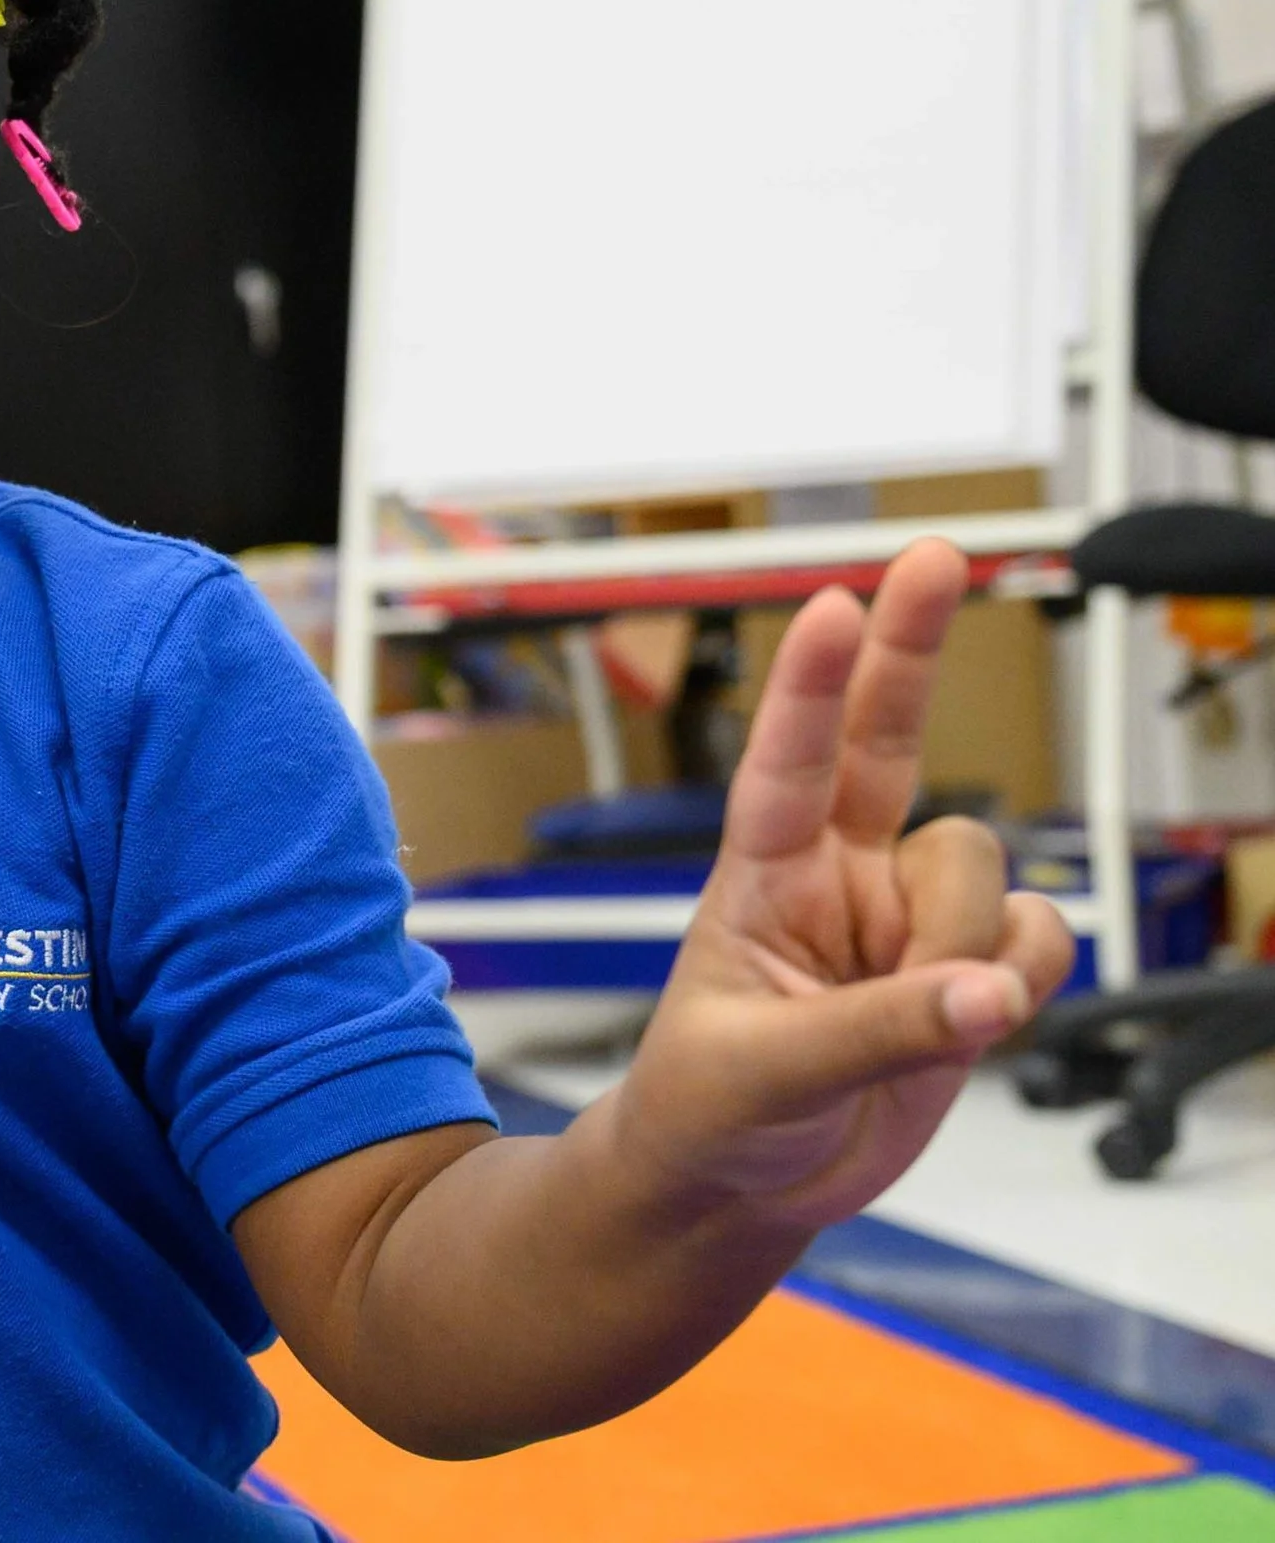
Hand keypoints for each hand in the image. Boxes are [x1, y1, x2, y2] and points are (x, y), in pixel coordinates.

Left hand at [611, 541, 1075, 1231]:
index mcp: (758, 874)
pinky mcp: (965, 970)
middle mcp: (837, 873)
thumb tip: (988, 994)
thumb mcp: (763, 1072)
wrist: (738, 1185)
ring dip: (966, 940)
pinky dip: (1022, 974)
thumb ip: (878, 1032)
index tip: (835, 602)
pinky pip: (1034, 936)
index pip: (784, 760)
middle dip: (912, 647)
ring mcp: (905, 916)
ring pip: (980, 868)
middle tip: (939, 553)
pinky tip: (976, 1016)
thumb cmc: (706, 1109)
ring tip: (917, 1016)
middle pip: (887, 738)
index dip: (811, 684)